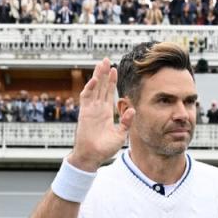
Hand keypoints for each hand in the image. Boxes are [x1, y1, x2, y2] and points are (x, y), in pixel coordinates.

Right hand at [70, 57, 130, 171]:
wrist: (92, 156)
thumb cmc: (104, 149)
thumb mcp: (120, 135)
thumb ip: (126, 122)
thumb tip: (132, 110)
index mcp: (105, 113)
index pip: (109, 93)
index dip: (112, 81)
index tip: (115, 70)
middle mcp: (97, 109)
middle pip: (101, 86)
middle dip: (104, 73)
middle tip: (106, 60)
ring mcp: (90, 109)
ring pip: (94, 88)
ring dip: (97, 76)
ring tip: (101, 63)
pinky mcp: (84, 113)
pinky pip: (86, 97)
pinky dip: (90, 88)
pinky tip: (95, 79)